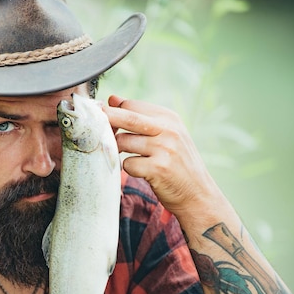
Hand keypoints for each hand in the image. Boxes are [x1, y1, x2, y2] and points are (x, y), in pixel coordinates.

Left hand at [105, 95, 222, 217]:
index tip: (104, 120)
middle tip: (95, 130)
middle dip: (106, 121)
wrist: (198, 193)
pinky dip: (128, 169)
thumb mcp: (165, 135)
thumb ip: (140, 118)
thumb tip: (112, 99)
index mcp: (169, 118)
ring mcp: (164, 149)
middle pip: (127, 118)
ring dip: (118, 152)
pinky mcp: (158, 168)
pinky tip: (141, 172)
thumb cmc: (177, 163)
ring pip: (123, 142)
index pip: (132, 105)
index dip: (113, 112)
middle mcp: (168, 130)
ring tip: (132, 158)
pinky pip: (127, 164)